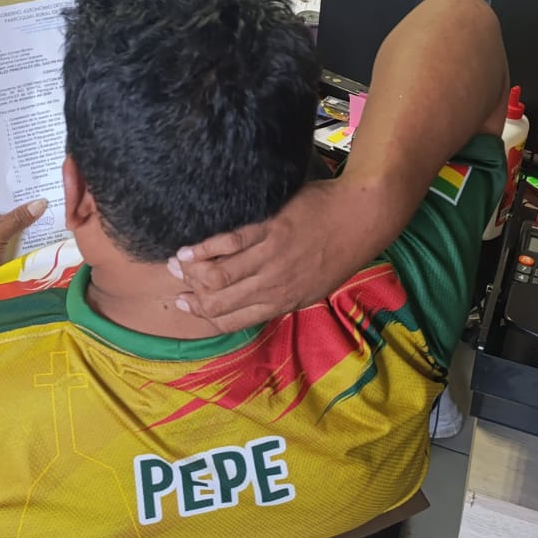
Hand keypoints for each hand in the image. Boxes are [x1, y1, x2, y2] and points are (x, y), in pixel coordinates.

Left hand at [0, 193, 48, 288]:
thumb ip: (17, 218)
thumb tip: (38, 204)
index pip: (2, 192)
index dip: (20, 189)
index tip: (41, 186)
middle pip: (10, 209)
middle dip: (28, 207)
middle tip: (52, 201)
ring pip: (14, 225)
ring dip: (29, 224)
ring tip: (53, 216)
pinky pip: (15, 239)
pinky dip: (26, 239)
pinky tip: (43, 236)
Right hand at [167, 183, 342, 331]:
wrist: (361, 218)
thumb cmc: (339, 250)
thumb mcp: (315, 286)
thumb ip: (284, 294)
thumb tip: (255, 299)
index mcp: (284, 302)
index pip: (234, 319)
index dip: (204, 316)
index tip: (186, 305)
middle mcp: (274, 285)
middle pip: (221, 300)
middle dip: (193, 296)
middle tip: (175, 285)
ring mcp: (271, 258)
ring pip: (221, 274)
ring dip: (192, 271)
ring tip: (176, 263)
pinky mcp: (270, 229)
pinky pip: (231, 243)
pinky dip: (206, 248)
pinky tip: (190, 248)